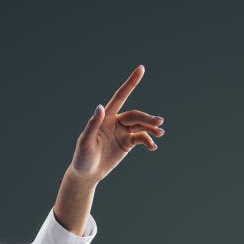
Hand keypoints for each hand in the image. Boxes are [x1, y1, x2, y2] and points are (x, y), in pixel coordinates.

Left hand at [68, 65, 164, 181]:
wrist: (87, 174)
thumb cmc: (82, 157)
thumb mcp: (85, 142)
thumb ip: (92, 125)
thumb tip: (100, 107)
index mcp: (105, 117)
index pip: (120, 97)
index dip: (130, 83)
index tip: (141, 69)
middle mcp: (115, 122)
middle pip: (135, 115)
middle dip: (147, 118)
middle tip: (159, 122)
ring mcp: (122, 132)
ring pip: (140, 125)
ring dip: (151, 128)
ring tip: (160, 133)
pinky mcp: (127, 143)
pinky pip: (141, 138)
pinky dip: (148, 141)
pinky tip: (152, 146)